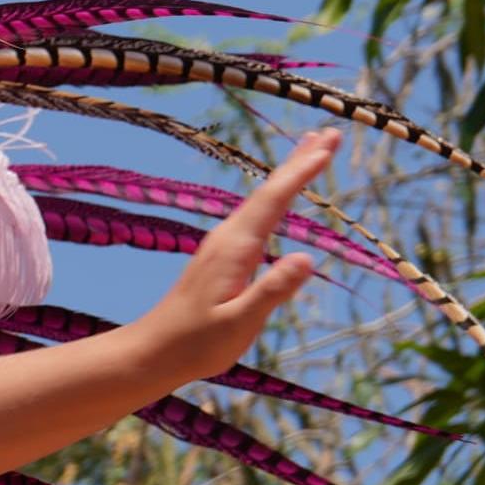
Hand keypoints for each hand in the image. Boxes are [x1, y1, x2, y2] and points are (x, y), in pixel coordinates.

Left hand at [128, 128, 338, 389]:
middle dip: (300, 160)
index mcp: (234, 248)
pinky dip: (275, 197)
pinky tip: (279, 200)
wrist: (153, 351)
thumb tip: (307, 257)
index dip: (302, 172)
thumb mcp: (240, 322)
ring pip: (262, 199)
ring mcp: (223, 245)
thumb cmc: (195, 342)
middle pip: (269, 190)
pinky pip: (256, 215)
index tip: (328, 146)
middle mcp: (227, 237)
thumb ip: (271, 291)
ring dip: (288, 174)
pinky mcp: (222, 256)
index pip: (274, 200)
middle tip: (331, 133)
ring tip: (312, 151)